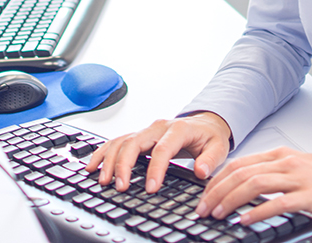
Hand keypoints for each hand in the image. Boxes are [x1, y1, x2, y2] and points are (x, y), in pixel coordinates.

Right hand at [85, 113, 231, 192]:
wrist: (205, 123)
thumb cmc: (208, 136)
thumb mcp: (218, 147)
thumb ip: (210, 160)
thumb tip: (201, 171)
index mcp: (178, 129)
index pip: (162, 149)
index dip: (155, 169)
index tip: (150, 188)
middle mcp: (158, 127)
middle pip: (135, 142)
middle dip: (124, 165)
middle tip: (121, 186)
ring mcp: (146, 130)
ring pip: (122, 141)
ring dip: (110, 160)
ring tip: (103, 180)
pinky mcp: (139, 135)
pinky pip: (117, 141)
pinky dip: (103, 152)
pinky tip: (93, 165)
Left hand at [194, 147, 311, 224]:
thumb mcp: (296, 168)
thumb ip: (272, 173)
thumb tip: (243, 186)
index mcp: (280, 155)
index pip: (239, 164)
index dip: (217, 180)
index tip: (204, 196)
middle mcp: (286, 163)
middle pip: (242, 173)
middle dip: (217, 192)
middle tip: (203, 209)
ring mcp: (298, 178)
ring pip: (255, 184)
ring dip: (231, 200)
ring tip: (218, 214)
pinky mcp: (311, 195)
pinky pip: (279, 202)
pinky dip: (257, 211)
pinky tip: (245, 220)